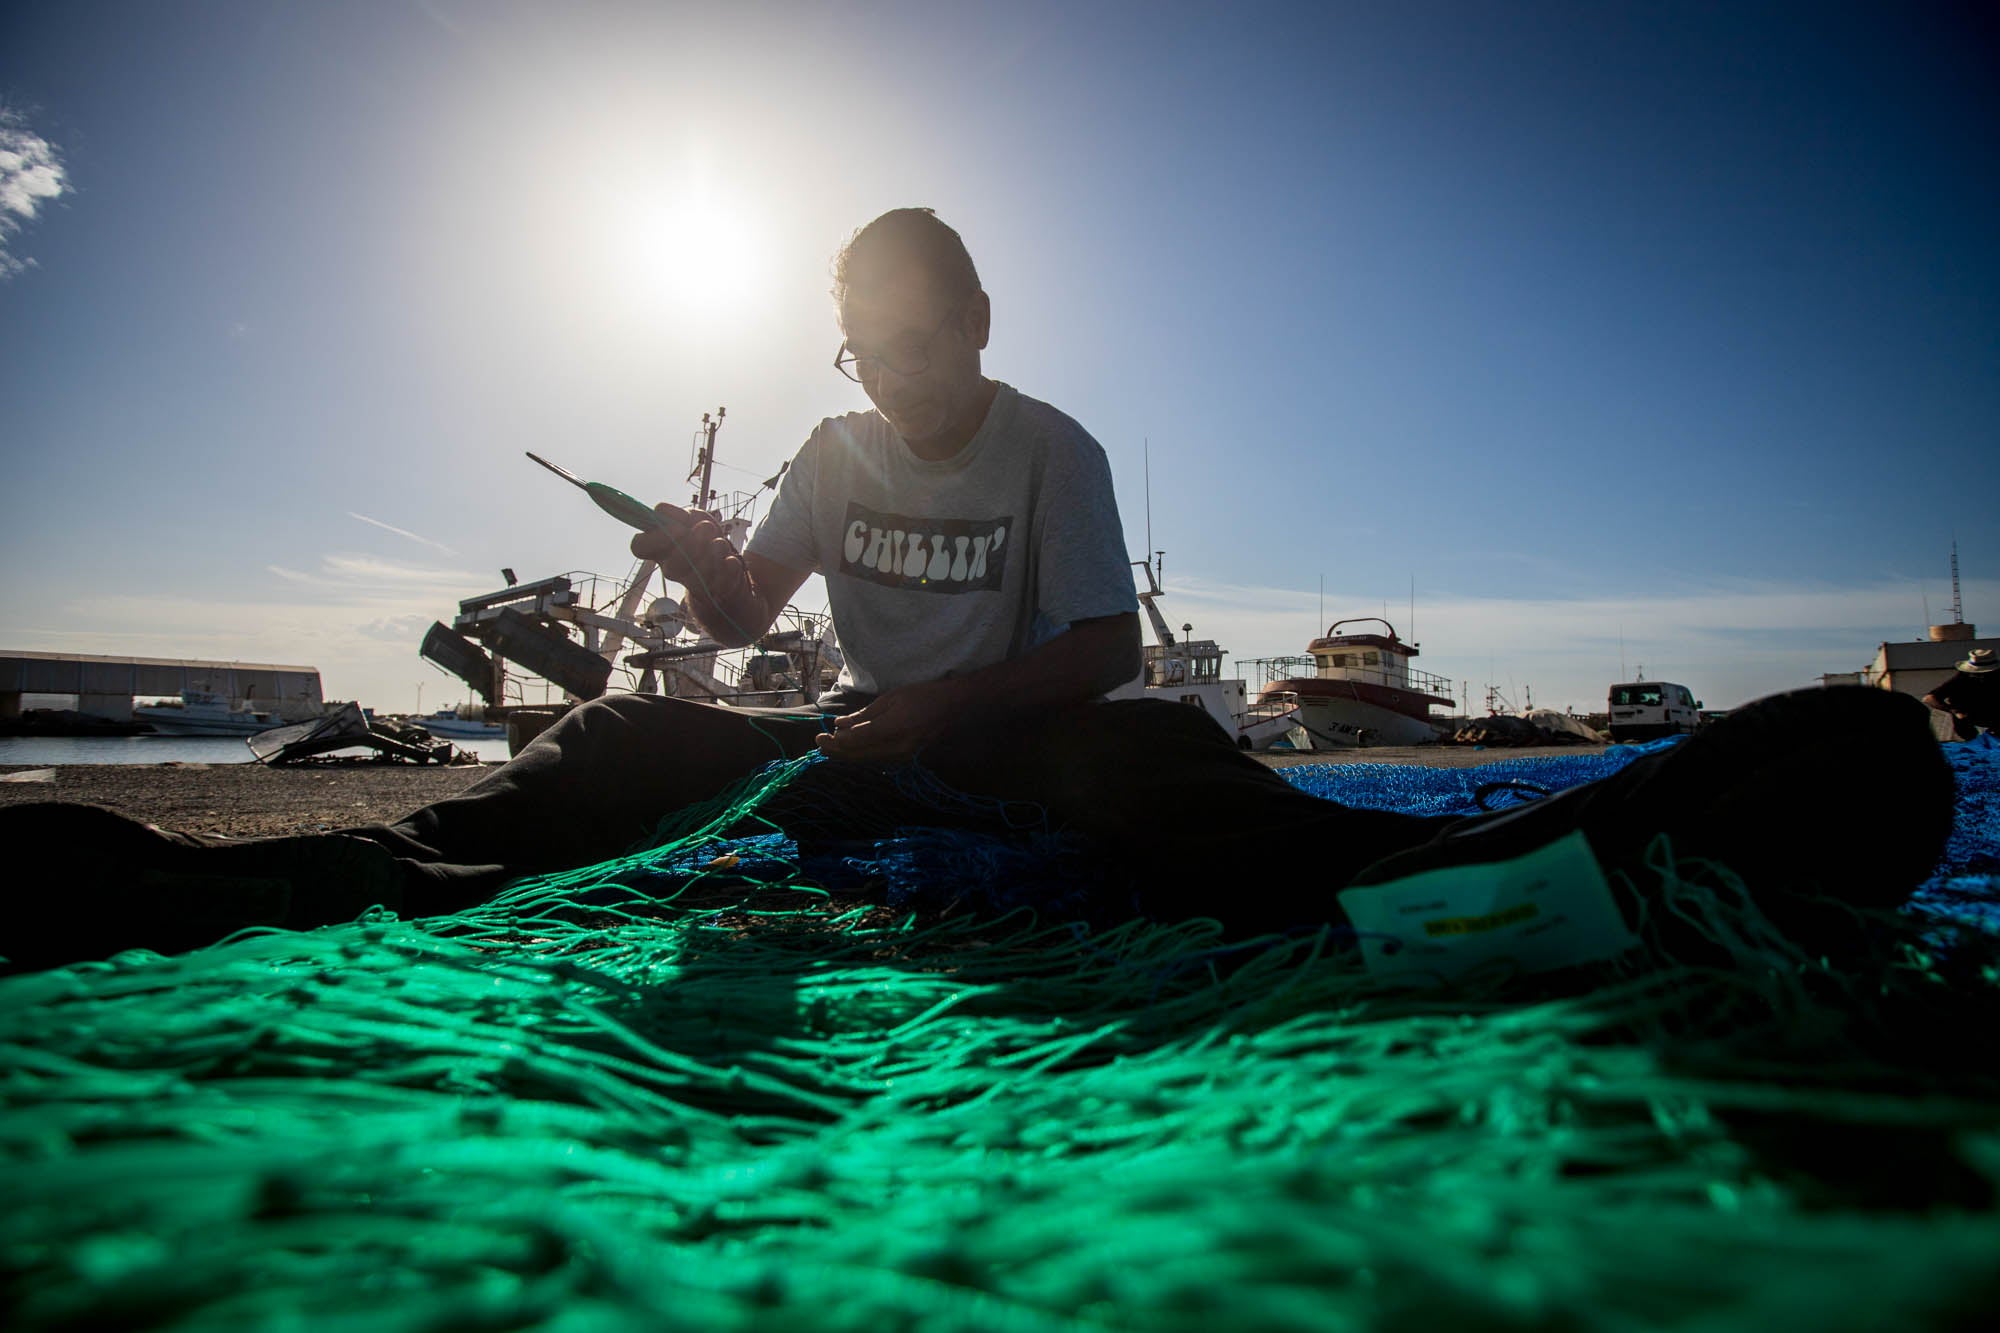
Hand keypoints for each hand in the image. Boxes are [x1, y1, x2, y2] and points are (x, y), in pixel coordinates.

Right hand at [630, 503, 746, 608]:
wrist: (724, 564)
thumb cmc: (702, 537)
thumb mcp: (690, 517)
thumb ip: (675, 513)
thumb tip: (668, 514)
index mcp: (659, 550)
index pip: (638, 546)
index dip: (655, 538)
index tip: (675, 528)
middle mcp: (671, 569)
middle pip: (671, 567)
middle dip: (690, 544)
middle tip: (705, 528)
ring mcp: (693, 582)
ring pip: (698, 572)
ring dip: (712, 549)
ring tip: (719, 541)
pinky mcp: (716, 588)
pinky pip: (722, 579)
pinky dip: (728, 565)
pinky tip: (729, 559)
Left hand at [815, 678, 967, 763]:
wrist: (952, 706)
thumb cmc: (922, 695)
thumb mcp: (890, 698)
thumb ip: (864, 715)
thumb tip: (840, 725)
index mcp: (892, 730)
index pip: (856, 741)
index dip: (835, 742)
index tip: (819, 737)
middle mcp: (897, 748)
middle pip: (858, 755)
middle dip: (836, 751)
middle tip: (819, 743)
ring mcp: (903, 757)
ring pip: (866, 760)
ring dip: (846, 754)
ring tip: (830, 745)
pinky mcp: (905, 759)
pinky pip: (877, 759)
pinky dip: (860, 754)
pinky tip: (850, 747)